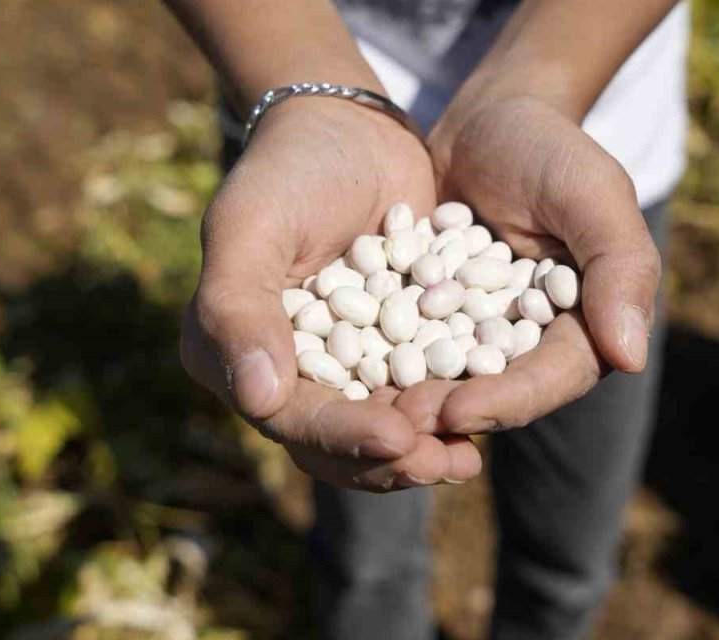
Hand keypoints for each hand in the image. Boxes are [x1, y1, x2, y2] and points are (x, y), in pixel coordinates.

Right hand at [181, 99, 481, 490]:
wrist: (348, 129)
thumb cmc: (287, 168)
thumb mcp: (251, 225)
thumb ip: (239, 308)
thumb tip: (258, 400)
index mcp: (232, 353)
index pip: (290, 417)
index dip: (343, 436)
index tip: (398, 440)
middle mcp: (283, 371)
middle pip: (336, 440)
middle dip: (391, 459)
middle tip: (447, 462)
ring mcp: (341, 364)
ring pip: (379, 428)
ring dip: (423, 448)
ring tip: (468, 458)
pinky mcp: (390, 349)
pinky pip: (417, 392)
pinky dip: (448, 408)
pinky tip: (485, 415)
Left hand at [398, 95, 660, 433]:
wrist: (486, 118)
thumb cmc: (551, 147)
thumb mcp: (592, 193)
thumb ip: (620, 267)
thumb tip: (629, 358)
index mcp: (585, 324)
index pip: (555, 376)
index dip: (511, 399)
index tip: (462, 412)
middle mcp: (533, 340)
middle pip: (499, 391)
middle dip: (452, 410)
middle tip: (402, 422)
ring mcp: (479, 331)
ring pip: (450, 378)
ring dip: (412, 398)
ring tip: (367, 409)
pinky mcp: (432, 317)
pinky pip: (408, 345)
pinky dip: (380, 360)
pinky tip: (342, 372)